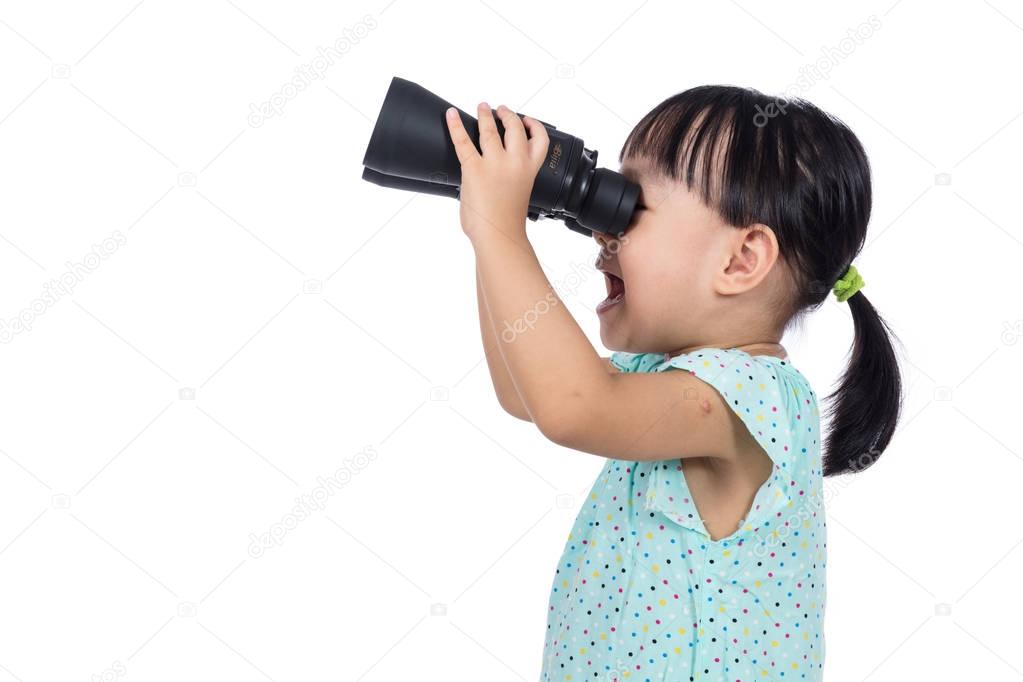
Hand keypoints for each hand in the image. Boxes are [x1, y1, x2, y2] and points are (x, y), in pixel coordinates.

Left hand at [445, 102, 549, 241]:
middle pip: (514, 127)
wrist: (498, 235)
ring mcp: (494, 163)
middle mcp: (515, 162)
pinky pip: (463, 141)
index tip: (527, 120)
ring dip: (485, 115)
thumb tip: (496, 174)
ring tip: (482, 107)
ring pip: (490, 129)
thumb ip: (512, 179)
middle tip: (500, 110)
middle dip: (507, 115)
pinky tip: (451, 115)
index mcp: (529, 170)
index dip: (534, 125)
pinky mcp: (473, 168)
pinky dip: (455, 125)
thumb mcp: (519, 195)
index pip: (540, 139)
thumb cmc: (507, 223)